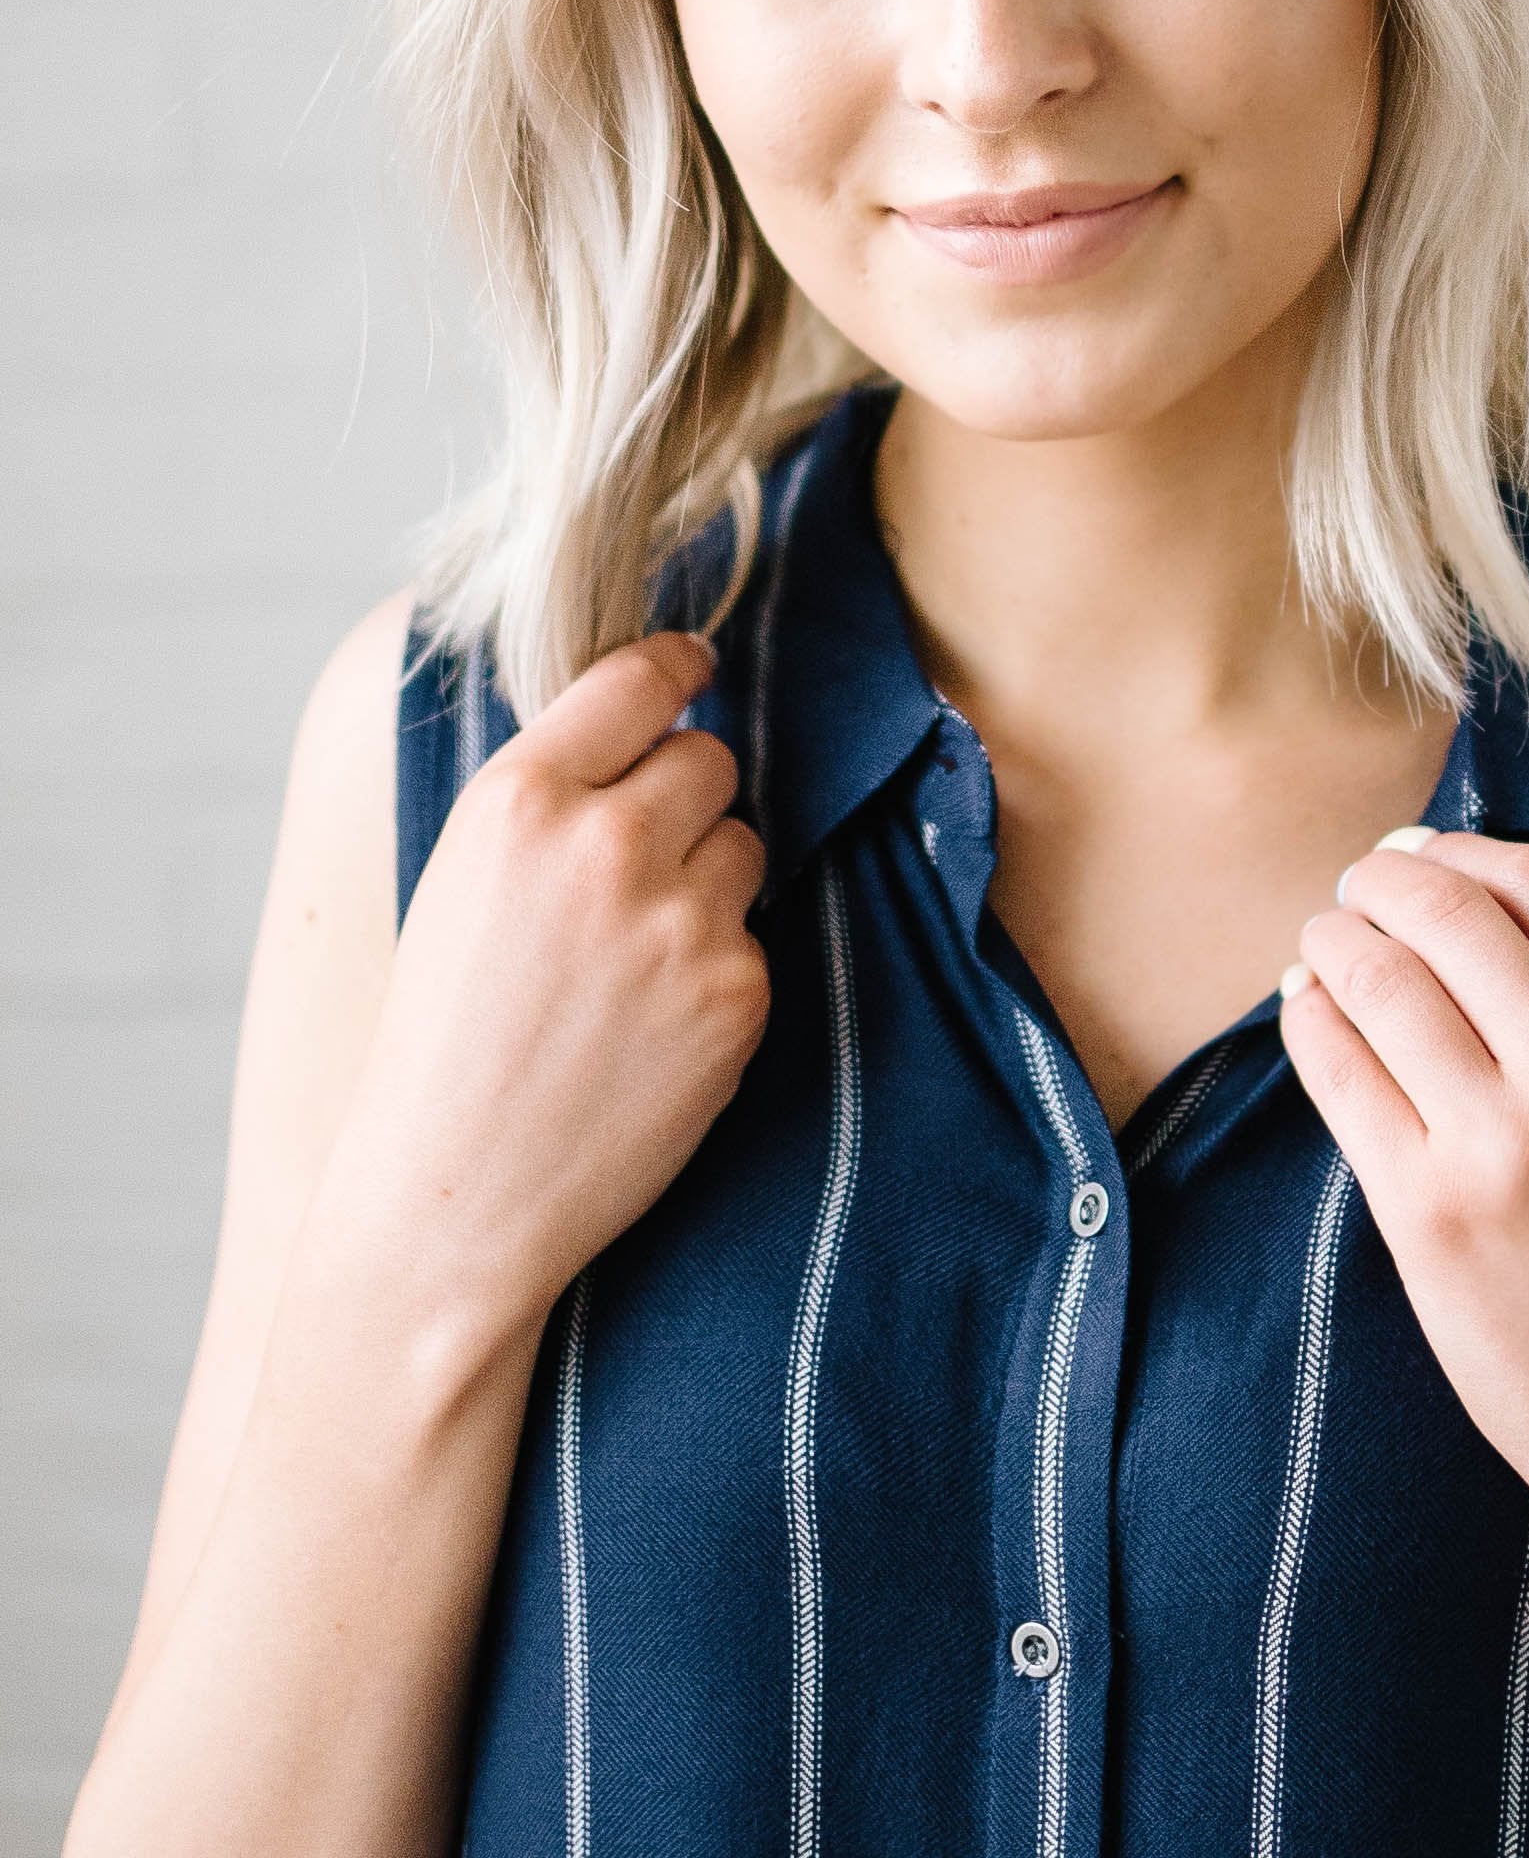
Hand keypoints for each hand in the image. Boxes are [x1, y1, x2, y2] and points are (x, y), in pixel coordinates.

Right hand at [310, 633, 767, 1352]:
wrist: (456, 1190)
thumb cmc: (446, 1036)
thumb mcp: (461, 877)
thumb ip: (549, 794)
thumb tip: (648, 717)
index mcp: (518, 799)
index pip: (638, 679)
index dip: (677, 669)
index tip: (695, 666)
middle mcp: (605, 844)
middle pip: (710, 759)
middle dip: (686, 798)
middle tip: (638, 866)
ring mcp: (681, 919)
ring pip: (744, 845)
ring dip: (708, 882)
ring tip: (630, 962)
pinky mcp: (736, 991)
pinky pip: (754, 938)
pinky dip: (718, 970)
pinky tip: (652, 1026)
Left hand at [1278, 829, 1528, 1540]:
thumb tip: (1457, 890)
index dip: (1463, 848)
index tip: (1423, 853)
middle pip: (1447, 912)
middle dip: (1381, 881)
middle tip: (1355, 890)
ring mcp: (1503, 1142)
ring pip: (1379, 979)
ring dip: (1333, 942)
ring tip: (1323, 944)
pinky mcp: (1427, 1209)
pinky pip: (1338, 1069)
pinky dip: (1309, 1019)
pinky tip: (1308, 1012)